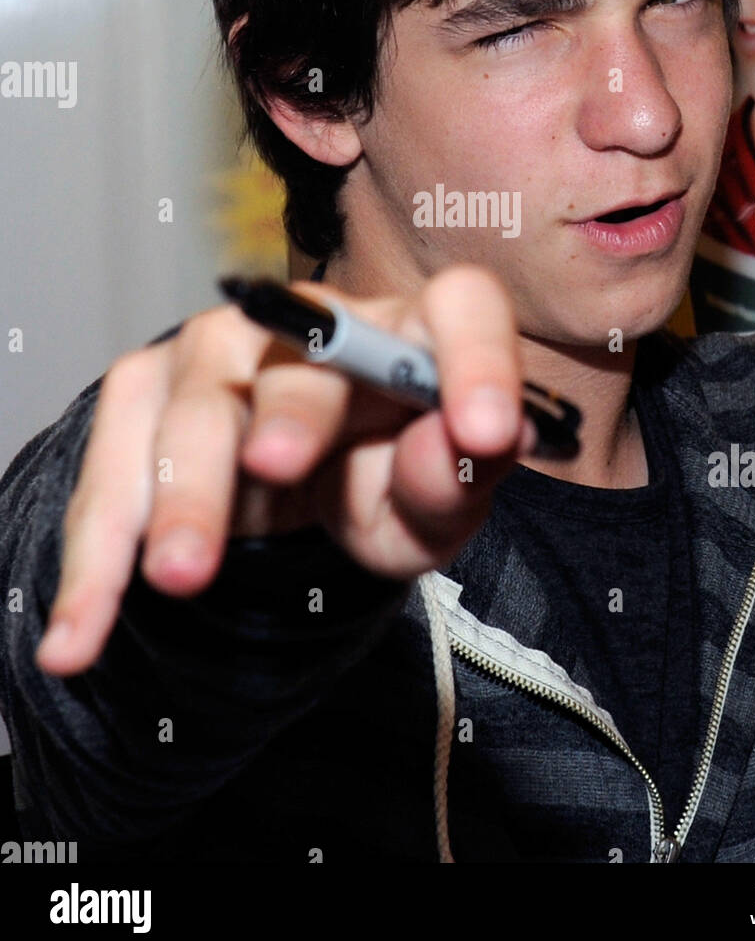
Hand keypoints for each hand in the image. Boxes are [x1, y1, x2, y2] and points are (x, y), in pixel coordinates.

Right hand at [35, 263, 536, 675]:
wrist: (295, 495)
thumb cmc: (382, 485)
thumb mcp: (429, 511)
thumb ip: (453, 482)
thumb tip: (461, 444)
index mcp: (414, 335)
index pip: (462, 308)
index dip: (479, 358)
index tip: (485, 432)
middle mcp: (316, 322)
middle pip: (303, 348)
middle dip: (290, 409)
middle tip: (276, 468)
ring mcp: (220, 350)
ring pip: (196, 406)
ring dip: (185, 493)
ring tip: (181, 576)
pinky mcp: (146, 393)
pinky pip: (115, 472)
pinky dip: (98, 559)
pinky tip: (83, 632)